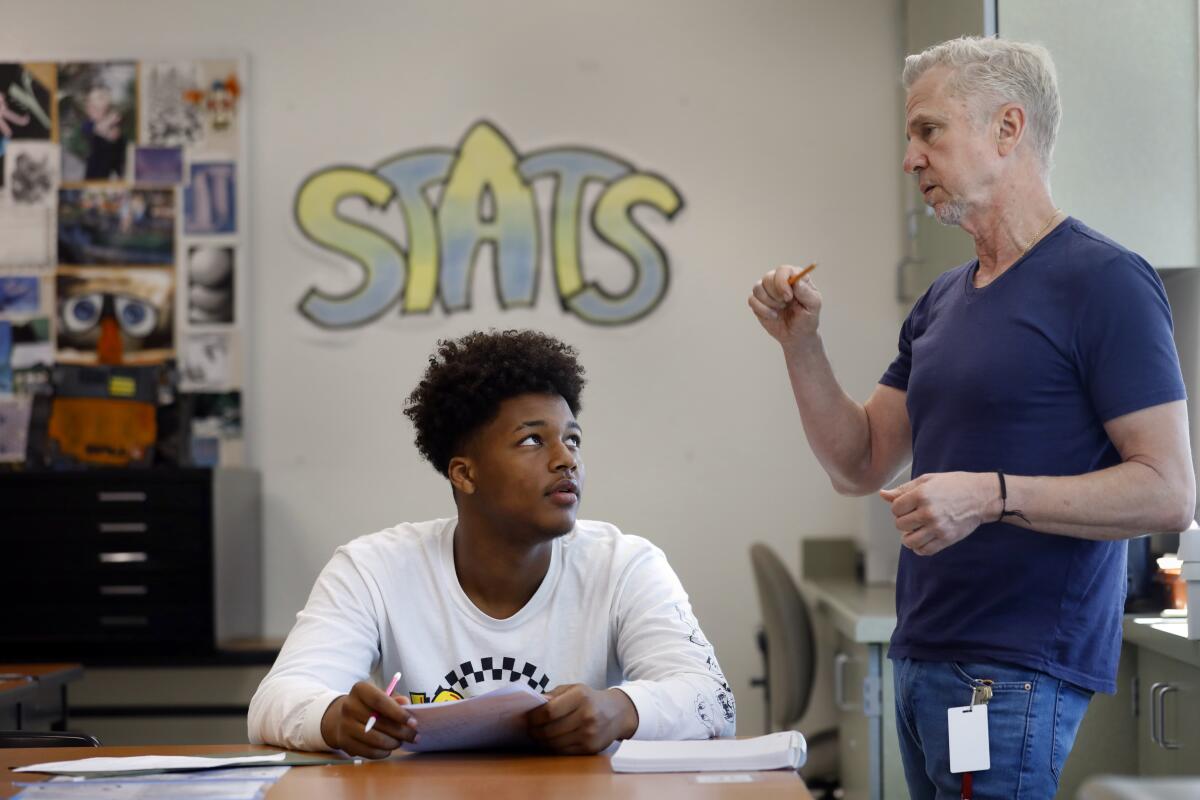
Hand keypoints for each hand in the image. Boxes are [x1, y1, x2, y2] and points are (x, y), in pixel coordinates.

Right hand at [319, 680, 417, 757]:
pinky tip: (389, 749)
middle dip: (400, 731)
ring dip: (392, 743)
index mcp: (360, 690)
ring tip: (401, 742)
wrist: (340, 718)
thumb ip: (395, 700)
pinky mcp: (343, 742)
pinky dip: (381, 752)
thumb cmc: (368, 706)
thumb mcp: (381, 696)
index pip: (380, 701)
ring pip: (373, 739)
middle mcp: (348, 706)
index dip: (398, 713)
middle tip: (414, 736)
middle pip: (378, 722)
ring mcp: (344, 725)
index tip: (413, 723)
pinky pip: (367, 751)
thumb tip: (406, 704)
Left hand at [526, 684, 638, 754]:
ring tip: (537, 735)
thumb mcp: (573, 689)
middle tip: (529, 729)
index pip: (549, 711)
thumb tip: (533, 704)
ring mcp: (589, 734)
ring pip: (554, 743)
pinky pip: (563, 751)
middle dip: (534, 731)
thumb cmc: (589, 699)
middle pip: (549, 730)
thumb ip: (553, 695)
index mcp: (580, 696)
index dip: (533, 717)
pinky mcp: (590, 748)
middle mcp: (586, 715)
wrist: (617, 713)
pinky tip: (549, 742)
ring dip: (541, 741)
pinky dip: (552, 748)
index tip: (527, 718)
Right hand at [747, 265, 821, 349]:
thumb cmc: (807, 319)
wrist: (797, 336)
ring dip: (769, 302)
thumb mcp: (813, 306)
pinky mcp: (758, 301)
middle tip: (785, 305)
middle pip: (768, 278)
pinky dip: (762, 309)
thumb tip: (796, 281)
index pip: (783, 270)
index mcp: (794, 277)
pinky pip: (752, 300)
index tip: (788, 297)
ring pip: (758, 288)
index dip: (782, 282)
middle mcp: (779, 281)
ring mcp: (767, 291)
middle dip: (775, 295)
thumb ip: (807, 293)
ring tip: (780, 310)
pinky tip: (773, 316)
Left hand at [879, 472, 997, 555]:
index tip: (908, 505)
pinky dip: (919, 548)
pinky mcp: (947, 539)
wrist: (982, 496)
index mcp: (922, 495)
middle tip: (914, 516)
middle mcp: (928, 512)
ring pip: (909, 541)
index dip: (899, 507)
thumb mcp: (927, 480)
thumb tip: (882, 495)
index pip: (895, 508)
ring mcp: (938, 527)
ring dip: (908, 536)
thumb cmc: (953, 485)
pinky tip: (922, 538)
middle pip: (900, 524)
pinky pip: (924, 550)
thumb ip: (903, 489)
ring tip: (915, 529)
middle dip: (904, 520)